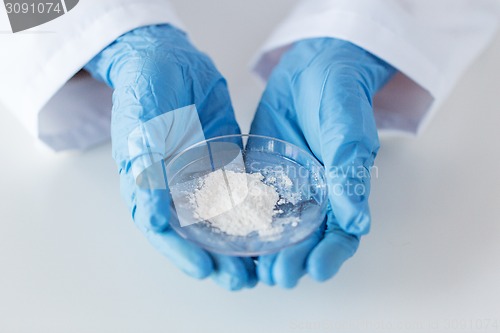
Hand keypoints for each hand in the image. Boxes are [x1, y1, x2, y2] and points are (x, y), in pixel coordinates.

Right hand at [85, 25, 256, 289]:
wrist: (169, 58)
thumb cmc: (145, 89)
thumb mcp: (140, 128)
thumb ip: (147, 170)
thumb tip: (153, 219)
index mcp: (149, 185)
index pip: (165, 230)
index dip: (183, 254)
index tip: (206, 271)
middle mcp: (177, 186)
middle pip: (196, 232)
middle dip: (217, 257)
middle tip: (242, 278)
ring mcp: (202, 174)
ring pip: (221, 217)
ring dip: (238, 241)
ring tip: (261, 262)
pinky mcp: (224, 160)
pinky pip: (240, 188)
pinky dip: (253, 208)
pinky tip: (271, 222)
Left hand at [250, 38, 394, 287]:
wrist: (312, 68)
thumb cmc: (340, 96)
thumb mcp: (348, 131)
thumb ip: (350, 174)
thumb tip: (357, 222)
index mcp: (343, 191)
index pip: (341, 234)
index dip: (331, 255)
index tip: (316, 270)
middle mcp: (314, 196)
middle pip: (306, 239)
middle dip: (294, 260)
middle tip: (278, 275)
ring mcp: (286, 188)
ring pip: (277, 228)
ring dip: (267, 250)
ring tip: (252, 267)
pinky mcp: (260, 175)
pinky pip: (250, 203)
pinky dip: (242, 222)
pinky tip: (228, 234)